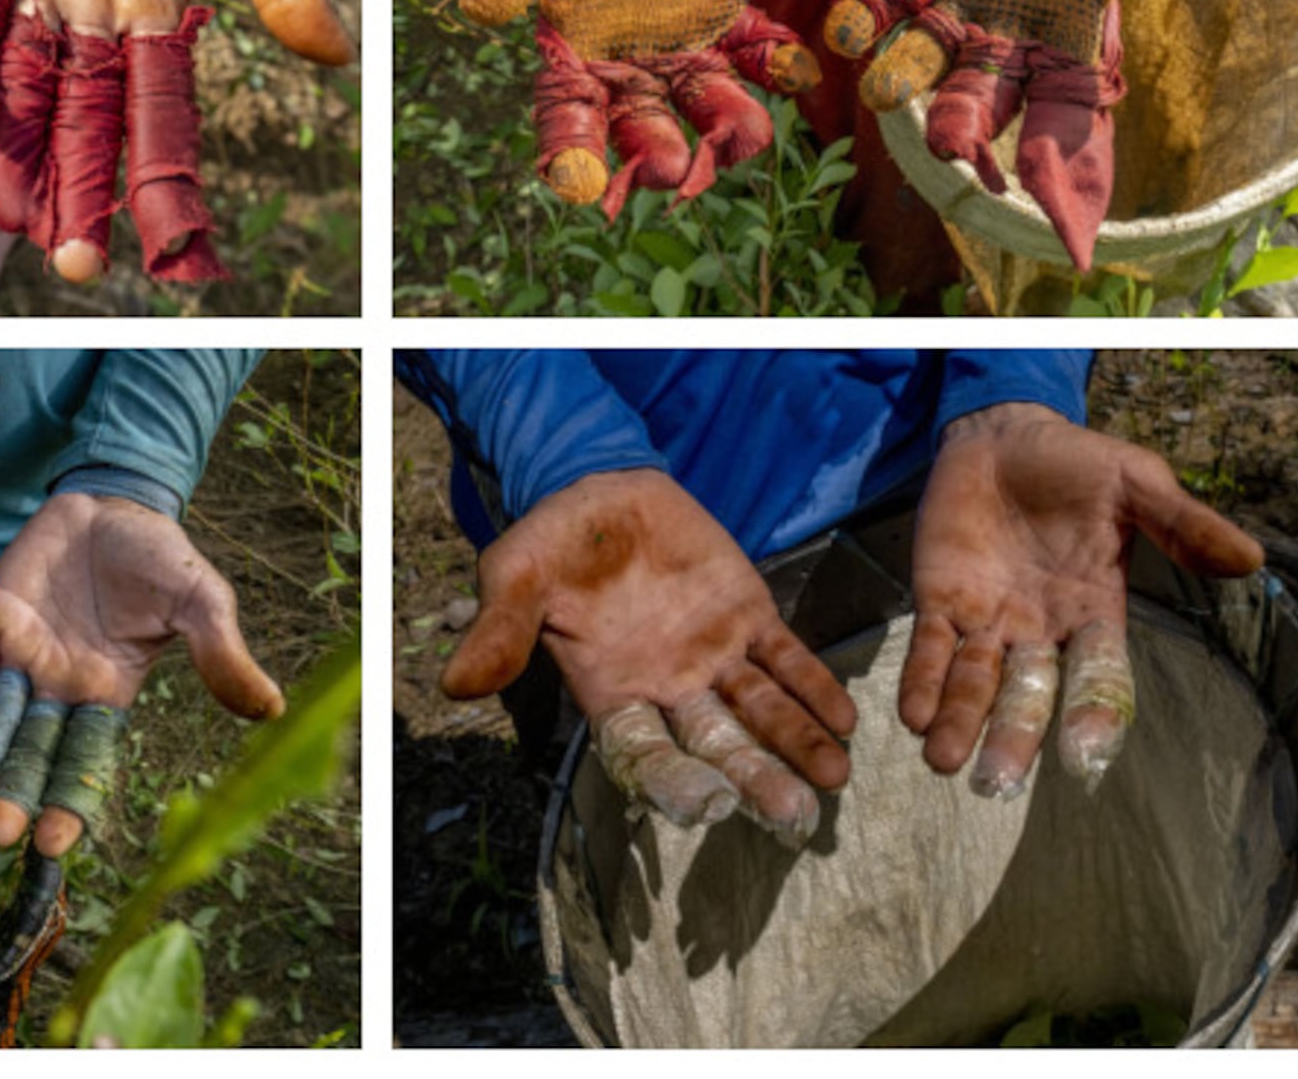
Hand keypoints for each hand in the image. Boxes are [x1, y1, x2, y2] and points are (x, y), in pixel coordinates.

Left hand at [0, 0, 351, 285]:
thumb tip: (337, 58)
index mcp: (164, 21)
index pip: (164, 120)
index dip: (166, 187)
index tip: (174, 254)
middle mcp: (101, 19)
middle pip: (89, 124)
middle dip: (82, 195)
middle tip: (74, 268)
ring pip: (30, 87)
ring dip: (21, 153)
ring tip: (10, 222)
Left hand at [0, 492, 283, 856]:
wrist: (115, 501)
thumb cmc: (159, 556)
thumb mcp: (200, 603)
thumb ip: (221, 654)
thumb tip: (273, 709)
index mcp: (109, 693)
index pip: (85, 759)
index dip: (69, 801)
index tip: (54, 843)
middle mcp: (60, 687)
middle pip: (32, 753)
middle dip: (15, 794)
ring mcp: (23, 657)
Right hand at [446, 469, 854, 847]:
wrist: (599, 483)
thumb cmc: (550, 540)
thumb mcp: (515, 577)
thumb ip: (499, 631)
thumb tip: (453, 686)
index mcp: (610, 692)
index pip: (644, 755)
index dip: (674, 783)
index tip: (706, 808)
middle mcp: (667, 688)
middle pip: (715, 747)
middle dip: (753, 780)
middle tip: (792, 815)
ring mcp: (712, 656)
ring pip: (759, 712)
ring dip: (797, 743)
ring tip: (834, 776)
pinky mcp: (747, 615)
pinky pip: (785, 659)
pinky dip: (813, 686)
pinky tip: (844, 717)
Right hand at [459, 0, 817, 218]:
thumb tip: (477, 9)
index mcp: (568, 48)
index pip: (566, 111)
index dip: (570, 150)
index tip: (579, 184)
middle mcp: (625, 60)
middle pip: (639, 121)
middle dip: (655, 150)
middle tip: (674, 171)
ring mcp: (678, 42)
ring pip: (701, 97)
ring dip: (725, 122)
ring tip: (747, 137)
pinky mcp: (723, 13)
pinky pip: (751, 46)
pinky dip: (774, 62)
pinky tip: (798, 71)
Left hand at [824, 0, 1243, 268]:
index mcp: (1068, 38)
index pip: (1066, 117)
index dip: (1062, 165)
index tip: (1053, 216)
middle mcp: (1003, 37)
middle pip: (982, 98)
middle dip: (965, 125)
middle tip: (951, 151)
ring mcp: (951, 5)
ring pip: (923, 58)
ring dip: (902, 77)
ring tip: (883, 93)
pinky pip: (879, 2)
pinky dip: (861, 17)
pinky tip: (844, 32)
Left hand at [906, 402, 1263, 797]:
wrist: (1002, 435)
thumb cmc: (1078, 465)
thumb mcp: (1137, 485)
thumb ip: (1182, 524)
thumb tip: (1249, 559)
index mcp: (1094, 611)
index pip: (1098, 672)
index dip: (1093, 710)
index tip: (1085, 753)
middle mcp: (1040, 629)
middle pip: (1028, 694)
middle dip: (1012, 737)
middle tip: (995, 784)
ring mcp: (988, 618)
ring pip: (974, 681)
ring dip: (958, 720)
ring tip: (941, 761)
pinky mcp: (939, 598)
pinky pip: (927, 646)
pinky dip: (919, 678)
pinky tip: (910, 713)